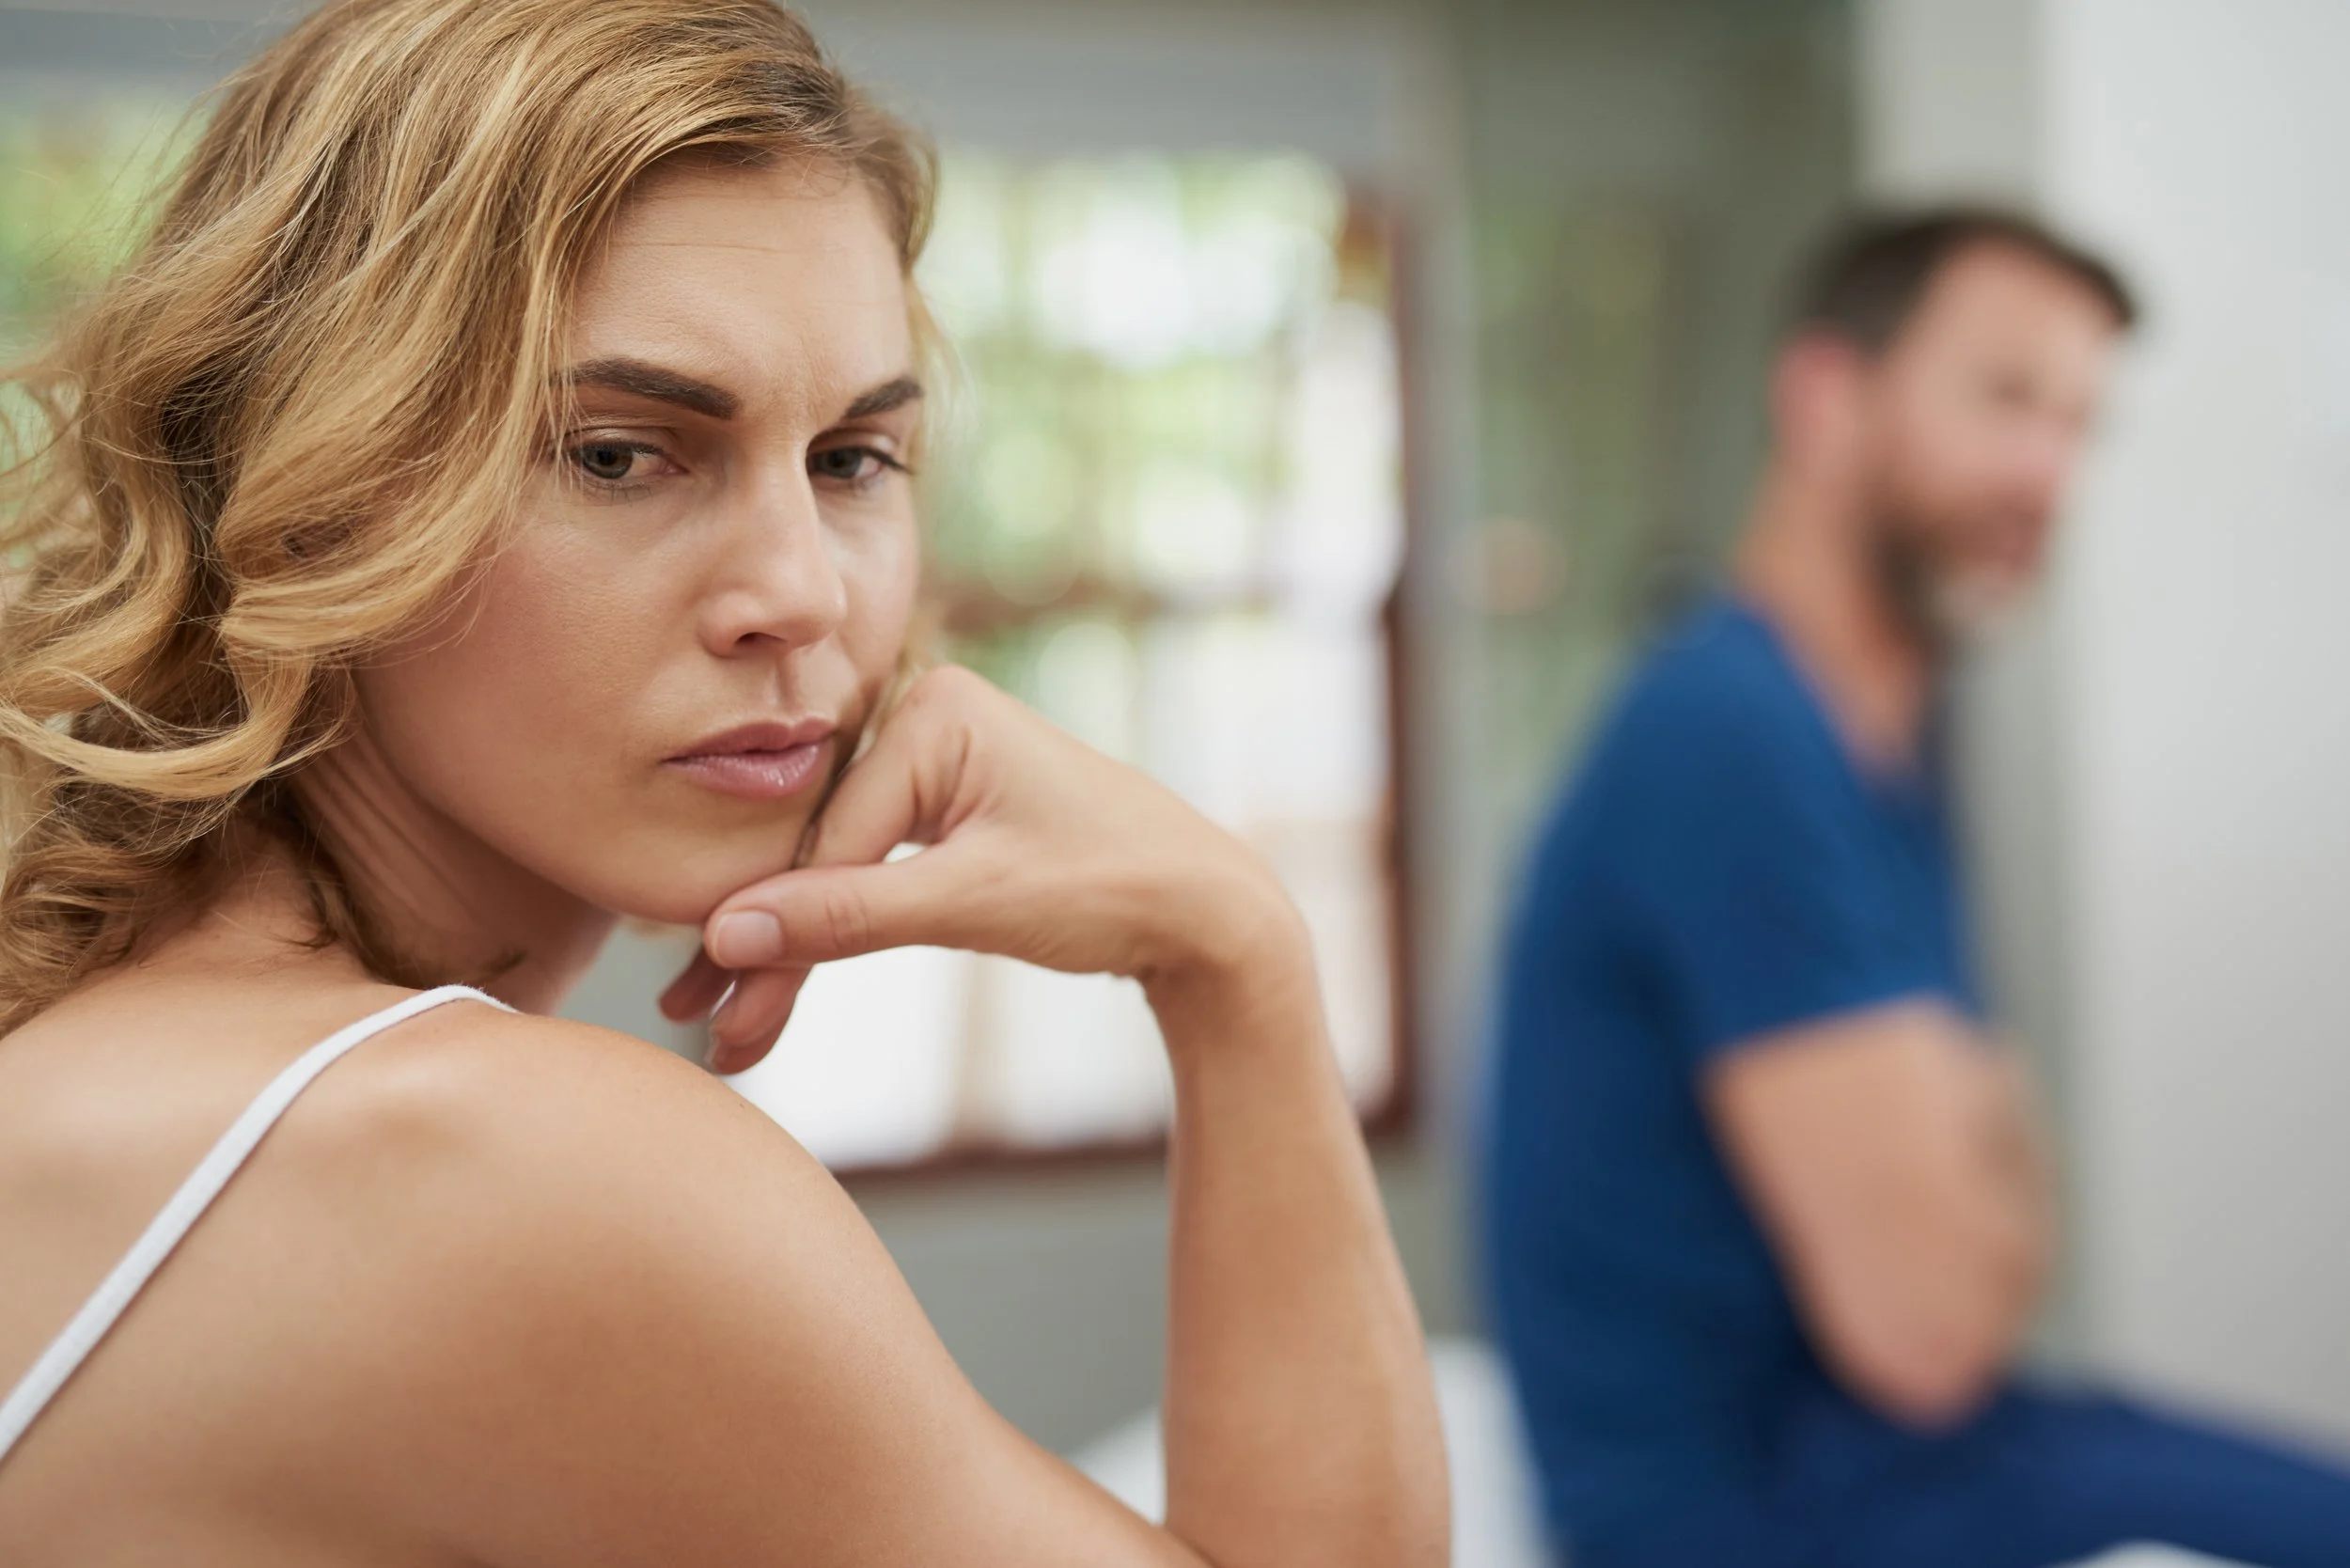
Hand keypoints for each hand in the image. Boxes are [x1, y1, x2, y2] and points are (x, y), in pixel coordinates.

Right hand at [659, 665, 1305, 1072]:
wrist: (1211, 911)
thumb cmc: (1113, 887)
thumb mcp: (974, 903)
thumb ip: (848, 917)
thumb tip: (726, 936)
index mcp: (935, 711)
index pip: (825, 838)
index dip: (767, 935)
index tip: (715, 1010)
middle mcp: (929, 720)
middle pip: (818, 850)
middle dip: (760, 946)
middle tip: (697, 1022)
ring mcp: (940, 766)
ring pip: (836, 869)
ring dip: (785, 948)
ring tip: (725, 1025)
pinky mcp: (951, 811)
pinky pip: (872, 873)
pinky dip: (834, 932)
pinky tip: (776, 979)